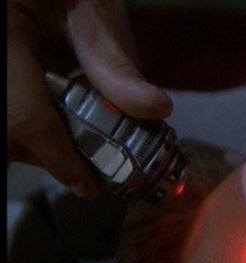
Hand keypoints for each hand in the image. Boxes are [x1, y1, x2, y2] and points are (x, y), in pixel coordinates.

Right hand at [7, 0, 172, 197]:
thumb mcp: (90, 13)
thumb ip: (114, 64)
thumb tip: (157, 109)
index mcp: (4, 37)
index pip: (25, 118)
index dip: (60, 160)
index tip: (91, 187)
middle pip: (11, 132)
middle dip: (50, 154)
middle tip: (91, 163)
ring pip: (6, 131)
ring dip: (40, 143)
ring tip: (80, 139)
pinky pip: (8, 117)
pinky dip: (31, 128)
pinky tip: (60, 122)